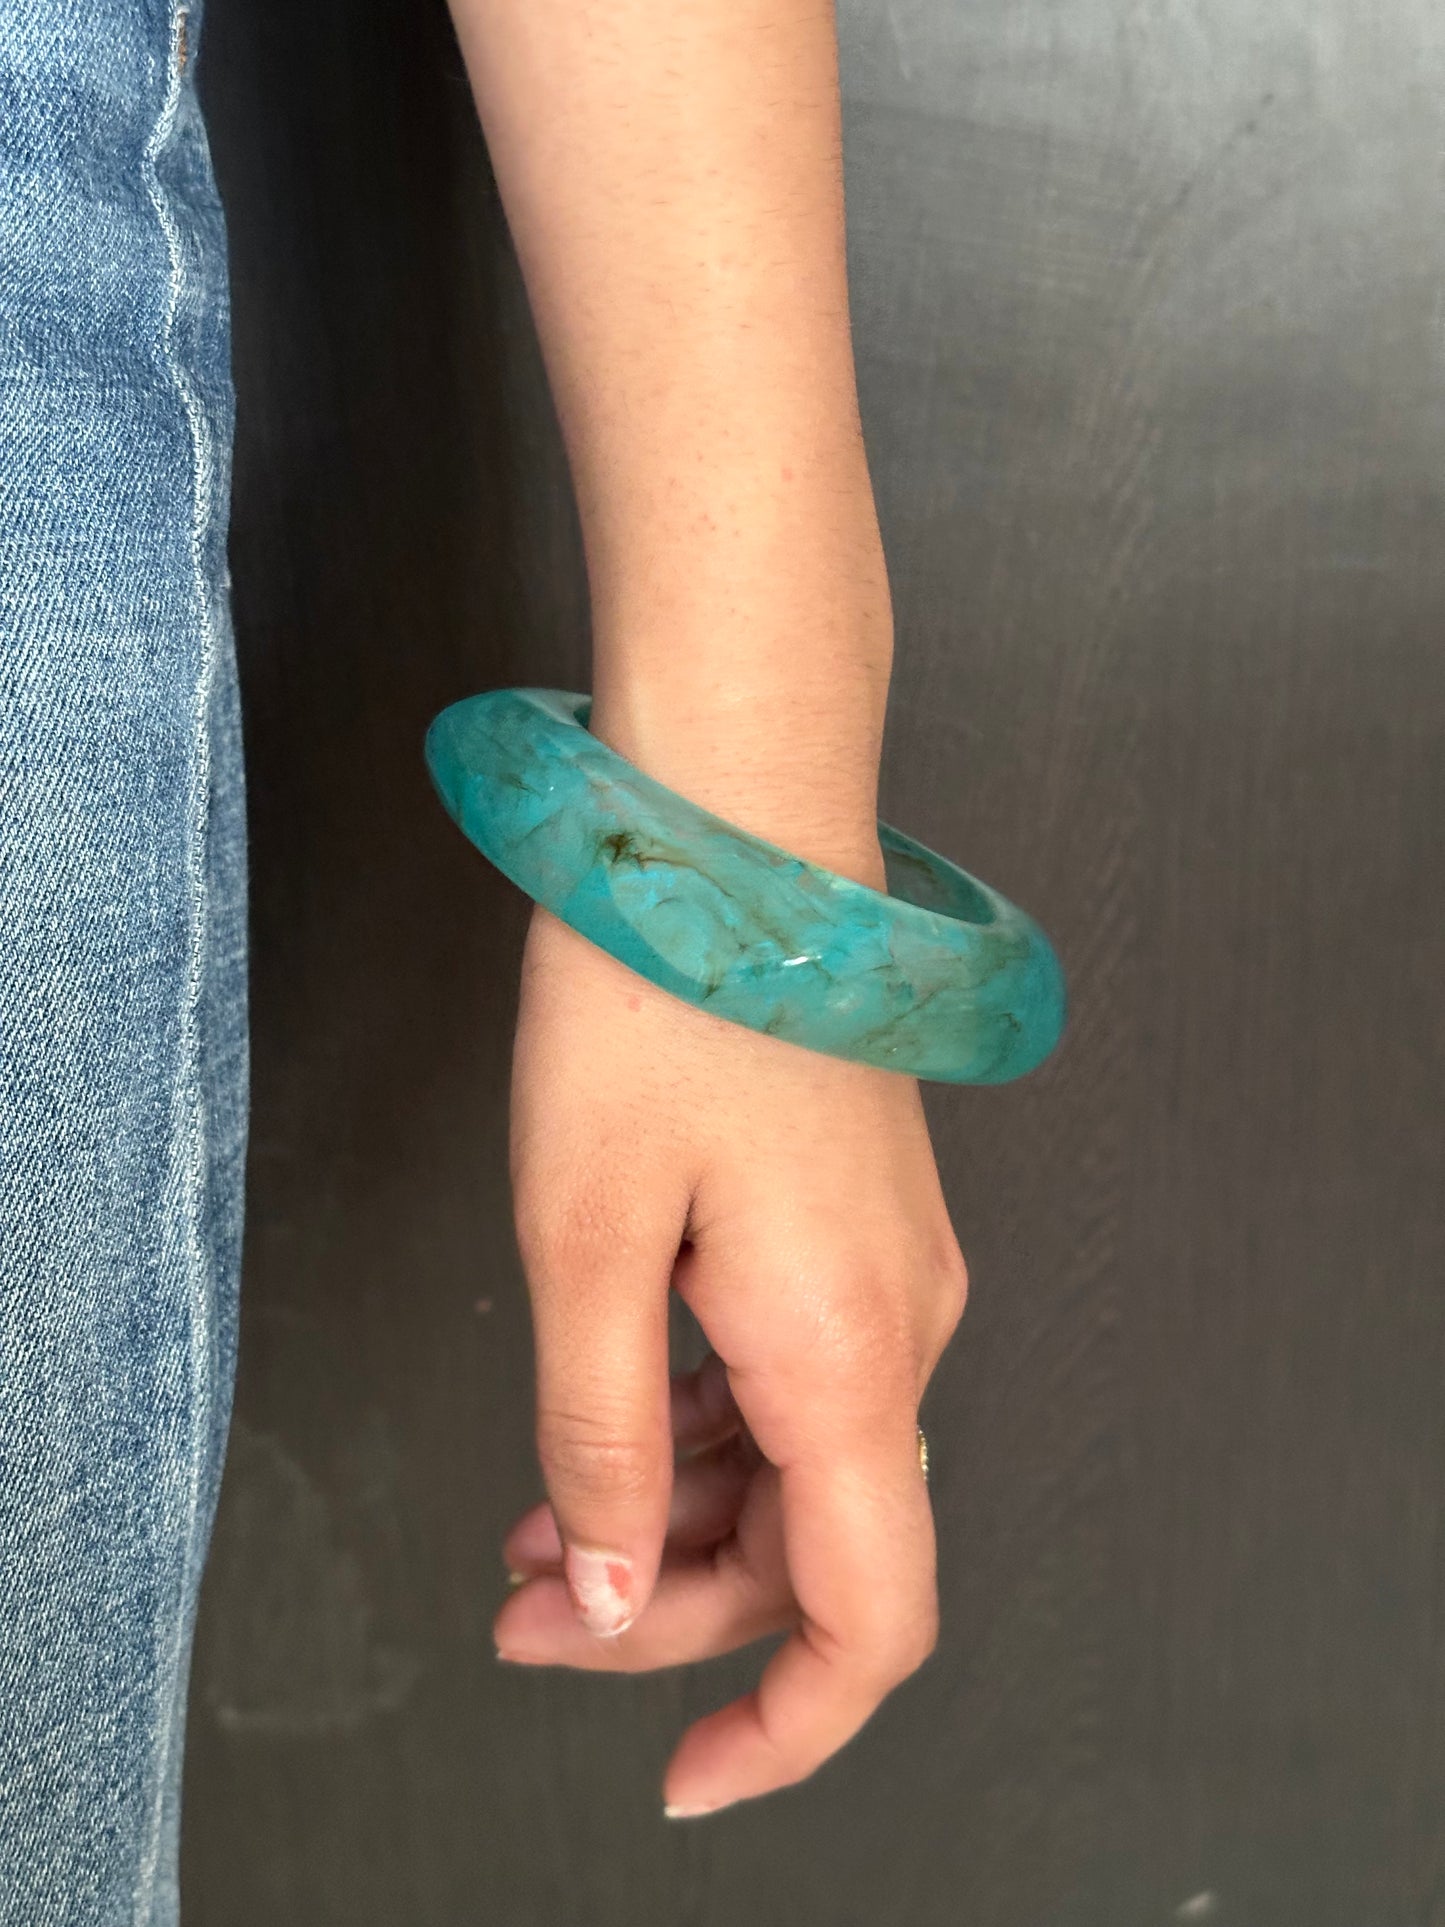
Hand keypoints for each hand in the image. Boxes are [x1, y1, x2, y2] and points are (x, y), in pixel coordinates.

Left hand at [493, 890, 969, 1817]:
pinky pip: (788, 1376)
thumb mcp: (581, 1238)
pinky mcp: (852, 1225)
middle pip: (811, 1549)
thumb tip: (598, 1586)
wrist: (733, 832)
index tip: (686, 1776)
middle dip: (663, 1607)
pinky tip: (602, 1419)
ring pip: (793, 1463)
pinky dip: (696, 1427)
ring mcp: (884, 1271)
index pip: (870, 1619)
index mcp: (841, 1349)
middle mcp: (896, 1323)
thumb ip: (594, 1436)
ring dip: (669, 1516)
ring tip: (527, 1526)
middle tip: (517, 1614)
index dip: (787, 1728)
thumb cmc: (657, 1000)